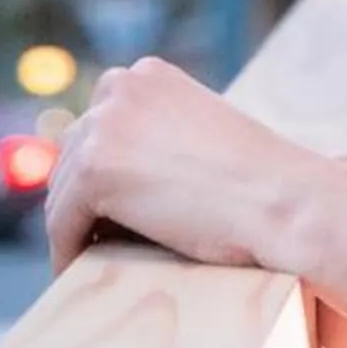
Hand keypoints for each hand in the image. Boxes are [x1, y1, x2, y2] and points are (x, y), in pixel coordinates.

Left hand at [43, 56, 327, 275]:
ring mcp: (104, 125)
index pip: (102, 123)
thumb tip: (126, 178)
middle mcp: (120, 87)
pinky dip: (67, 249)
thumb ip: (162, 140)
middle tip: (95, 240)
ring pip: (64, 188)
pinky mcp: (93, 169)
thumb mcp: (203, 137)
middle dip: (83, 197)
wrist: (285, 202)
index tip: (108, 209)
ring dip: (75, 224)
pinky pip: (62, 220)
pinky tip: (78, 273)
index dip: (103, 170)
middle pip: (75, 152)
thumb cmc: (260, 183)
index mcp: (147, 75)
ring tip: (90, 258)